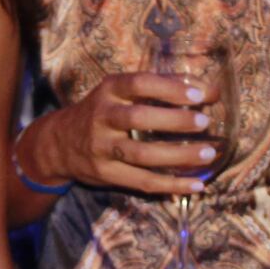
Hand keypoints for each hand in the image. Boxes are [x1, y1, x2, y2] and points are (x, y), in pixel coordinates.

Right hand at [21, 72, 217, 196]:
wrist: (59, 143)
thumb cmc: (104, 112)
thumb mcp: (121, 93)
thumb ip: (161, 87)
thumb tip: (210, 90)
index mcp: (109, 91)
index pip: (139, 84)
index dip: (168, 88)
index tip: (197, 93)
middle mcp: (102, 117)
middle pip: (138, 119)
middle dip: (174, 120)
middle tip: (204, 122)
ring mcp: (101, 148)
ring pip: (142, 155)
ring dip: (178, 155)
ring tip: (208, 153)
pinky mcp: (106, 174)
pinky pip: (142, 182)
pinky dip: (172, 185)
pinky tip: (196, 184)